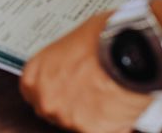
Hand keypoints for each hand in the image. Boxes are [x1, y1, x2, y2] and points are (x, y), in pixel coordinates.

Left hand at [20, 13, 151, 132]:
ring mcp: (67, 118)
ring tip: (108, 94)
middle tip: (90, 91)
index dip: (52, 90)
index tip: (64, 88)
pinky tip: (118, 106)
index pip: (33, 92)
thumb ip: (61, 63)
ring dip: (91, 114)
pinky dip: (110, 124)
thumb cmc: (102, 38)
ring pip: (77, 123)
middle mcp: (46, 98)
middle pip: (53, 110)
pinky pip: (100, 131)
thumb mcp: (70, 42)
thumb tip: (70, 67)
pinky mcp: (91, 131)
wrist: (127, 50)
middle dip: (70, 104)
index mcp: (34, 74)